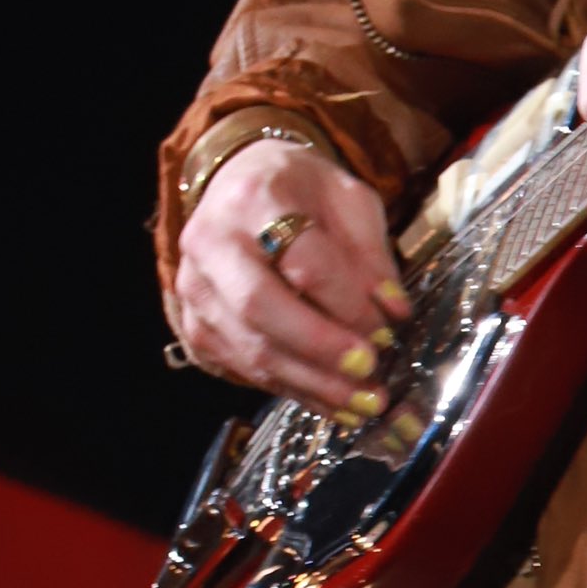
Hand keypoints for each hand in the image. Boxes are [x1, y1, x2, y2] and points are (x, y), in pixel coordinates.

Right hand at [172, 140, 409, 414]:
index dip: (348, 303)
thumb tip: (393, 313)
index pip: (303, 262)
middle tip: (369, 374)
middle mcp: (212, 243)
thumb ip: (371, 254)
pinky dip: (292, 390)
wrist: (238, 183)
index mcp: (255, 199)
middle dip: (320, 349)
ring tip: (361, 403)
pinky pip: (243, 368)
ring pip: (250, 348)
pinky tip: (332, 403)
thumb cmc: (300, 191)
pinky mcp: (193, 324)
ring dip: (311, 383)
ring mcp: (195, 288)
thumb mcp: (348, 199)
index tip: (387, 332)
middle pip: (262, 308)